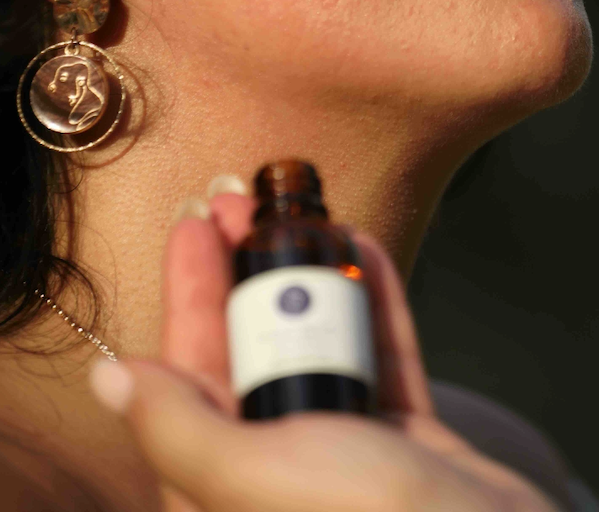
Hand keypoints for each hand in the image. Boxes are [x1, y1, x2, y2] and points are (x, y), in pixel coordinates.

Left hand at [89, 194, 557, 511]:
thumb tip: (108, 379)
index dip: (189, 293)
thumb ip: (180, 428)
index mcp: (222, 488)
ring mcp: (345, 454)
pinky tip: (364, 248)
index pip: (189, 376)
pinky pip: (383, 355)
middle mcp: (276, 470)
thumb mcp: (254, 476)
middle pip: (252, 349)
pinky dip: (375, 300)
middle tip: (246, 200)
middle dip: (247, 268)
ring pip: (319, 345)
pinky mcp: (405, 440)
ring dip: (312, 275)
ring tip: (306, 212)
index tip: (194, 225)